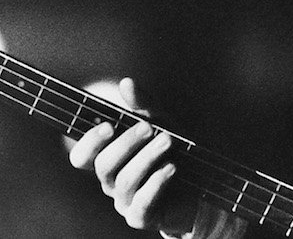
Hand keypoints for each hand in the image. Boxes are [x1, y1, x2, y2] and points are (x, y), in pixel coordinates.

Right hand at [67, 78, 198, 235]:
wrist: (203, 181)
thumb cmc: (175, 149)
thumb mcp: (162, 122)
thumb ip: (144, 105)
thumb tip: (126, 82)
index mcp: (109, 160)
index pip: (82, 157)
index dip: (89, 143)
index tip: (109, 126)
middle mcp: (112, 181)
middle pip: (104, 165)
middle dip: (127, 144)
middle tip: (150, 127)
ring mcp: (125, 201)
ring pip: (125, 181)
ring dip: (147, 158)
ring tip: (169, 141)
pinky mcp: (143, 216)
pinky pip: (141, 205)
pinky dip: (156, 184)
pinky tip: (171, 168)